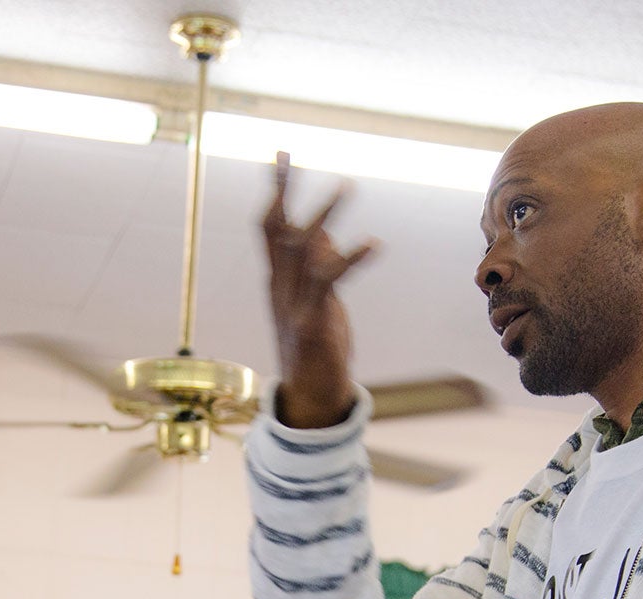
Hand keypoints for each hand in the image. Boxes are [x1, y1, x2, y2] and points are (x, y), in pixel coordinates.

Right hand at [261, 152, 375, 429]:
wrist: (310, 400)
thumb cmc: (317, 348)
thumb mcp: (316, 300)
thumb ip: (317, 266)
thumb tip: (325, 232)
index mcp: (276, 280)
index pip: (268, 227)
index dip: (275, 191)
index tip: (280, 156)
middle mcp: (278, 288)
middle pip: (273, 229)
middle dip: (281, 189)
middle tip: (286, 153)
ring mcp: (291, 305)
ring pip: (301, 249)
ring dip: (324, 214)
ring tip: (347, 184)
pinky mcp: (312, 323)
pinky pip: (329, 282)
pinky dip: (352, 259)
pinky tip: (374, 242)